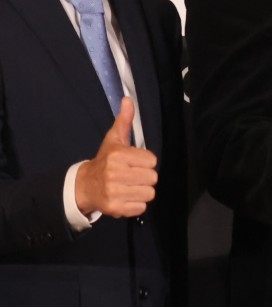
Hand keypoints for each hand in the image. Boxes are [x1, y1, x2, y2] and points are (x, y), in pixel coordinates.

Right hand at [73, 98, 157, 217]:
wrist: (84, 186)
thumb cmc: (105, 161)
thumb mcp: (114, 139)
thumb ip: (124, 120)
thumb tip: (128, 99)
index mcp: (118, 155)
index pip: (152, 161)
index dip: (145, 162)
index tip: (134, 163)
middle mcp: (115, 173)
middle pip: (153, 178)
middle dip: (145, 177)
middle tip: (131, 176)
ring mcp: (114, 192)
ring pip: (149, 193)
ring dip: (141, 191)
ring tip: (129, 187)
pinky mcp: (115, 208)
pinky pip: (141, 207)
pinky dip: (136, 204)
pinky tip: (125, 197)